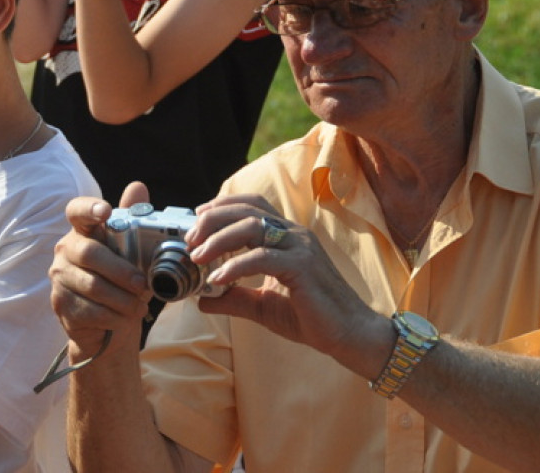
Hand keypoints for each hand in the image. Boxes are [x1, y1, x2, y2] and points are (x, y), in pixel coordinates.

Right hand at [49, 182, 153, 361]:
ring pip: (93, 286)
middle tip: (142, 284)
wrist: (107, 325)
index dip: (89, 209)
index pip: (77, 211)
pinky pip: (90, 310)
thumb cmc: (120, 282)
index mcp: (83, 231)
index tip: (106, 212)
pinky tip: (124, 317)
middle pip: (90, 254)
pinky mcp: (61, 304)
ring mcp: (60, 278)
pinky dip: (114, 316)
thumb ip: (133, 221)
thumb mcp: (132, 253)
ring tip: (139, 306)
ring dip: (122, 299)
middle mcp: (66, 250)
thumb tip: (137, 186)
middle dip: (121, 270)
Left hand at [187, 194, 383, 363]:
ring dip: (219, 239)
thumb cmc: (311, 316)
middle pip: (247, 210)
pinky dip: (235, 266)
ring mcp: (300, 247)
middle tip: (191, 240)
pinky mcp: (302, 266)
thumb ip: (235, 298)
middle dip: (213, 220)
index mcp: (287, 236)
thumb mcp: (263, 305)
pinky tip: (218, 279)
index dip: (222, 206)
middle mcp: (294, 234)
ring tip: (198, 257)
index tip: (197, 220)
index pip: (252, 204)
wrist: (348, 335)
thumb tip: (202, 299)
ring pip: (252, 227)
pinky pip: (262, 257)